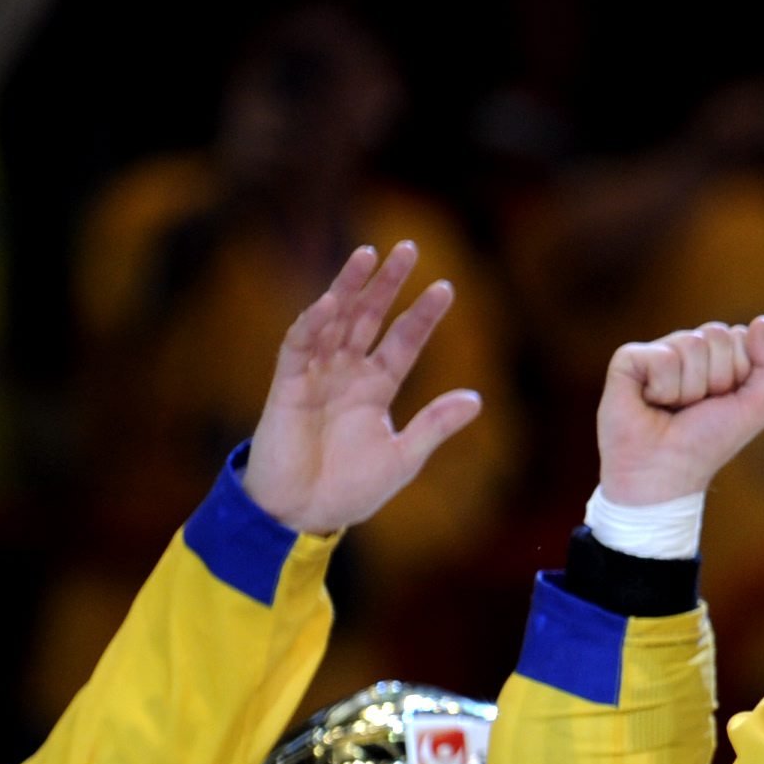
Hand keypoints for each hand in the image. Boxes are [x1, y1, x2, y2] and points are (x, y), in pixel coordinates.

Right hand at [238, 242, 482, 533]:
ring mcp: (315, 377)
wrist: (300, 515)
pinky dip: (311, 324)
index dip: (422, 316)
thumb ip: (435, 426)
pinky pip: (298, 347)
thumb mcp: (403, 457)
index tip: (445, 287)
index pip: (402, 341)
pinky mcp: (286, 387)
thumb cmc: (348, 490)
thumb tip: (477, 399)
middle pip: (369, 319)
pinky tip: (328, 302)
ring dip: (348, 288)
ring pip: (334, 322)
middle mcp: (346, 375)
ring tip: (368, 254)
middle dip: (387, 284)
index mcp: (375, 389)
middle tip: (408, 248)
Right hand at [598, 317, 763, 504]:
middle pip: (717, 334)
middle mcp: (685, 350)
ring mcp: (656, 353)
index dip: (738, 374)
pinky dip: (663, 389)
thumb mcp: (756, 407)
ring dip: (689, 389)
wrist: (665, 473)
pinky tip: (650, 403)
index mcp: (715, 358)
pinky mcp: (628, 360)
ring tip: (672, 408)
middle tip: (696, 408)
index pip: (738, 336)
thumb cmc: (708, 443)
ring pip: (691, 344)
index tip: (722, 402)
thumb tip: (760, 321)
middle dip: (717, 378)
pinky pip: (662, 357)